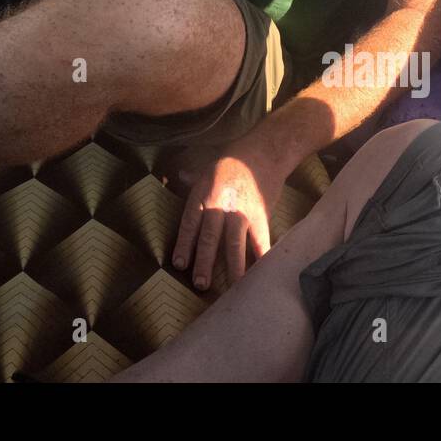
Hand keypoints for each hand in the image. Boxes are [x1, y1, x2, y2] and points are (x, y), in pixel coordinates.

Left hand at [172, 143, 282, 289]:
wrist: (264, 152)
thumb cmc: (233, 160)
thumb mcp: (206, 166)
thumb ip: (192, 177)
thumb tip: (176, 176)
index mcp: (203, 194)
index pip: (190, 223)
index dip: (184, 244)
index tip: (179, 264)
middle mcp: (220, 204)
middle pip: (209, 236)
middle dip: (204, 261)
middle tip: (200, 283)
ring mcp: (242, 211)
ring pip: (234, 242)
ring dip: (233, 266)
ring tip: (232, 288)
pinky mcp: (261, 215)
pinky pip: (261, 241)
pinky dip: (261, 258)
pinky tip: (260, 275)